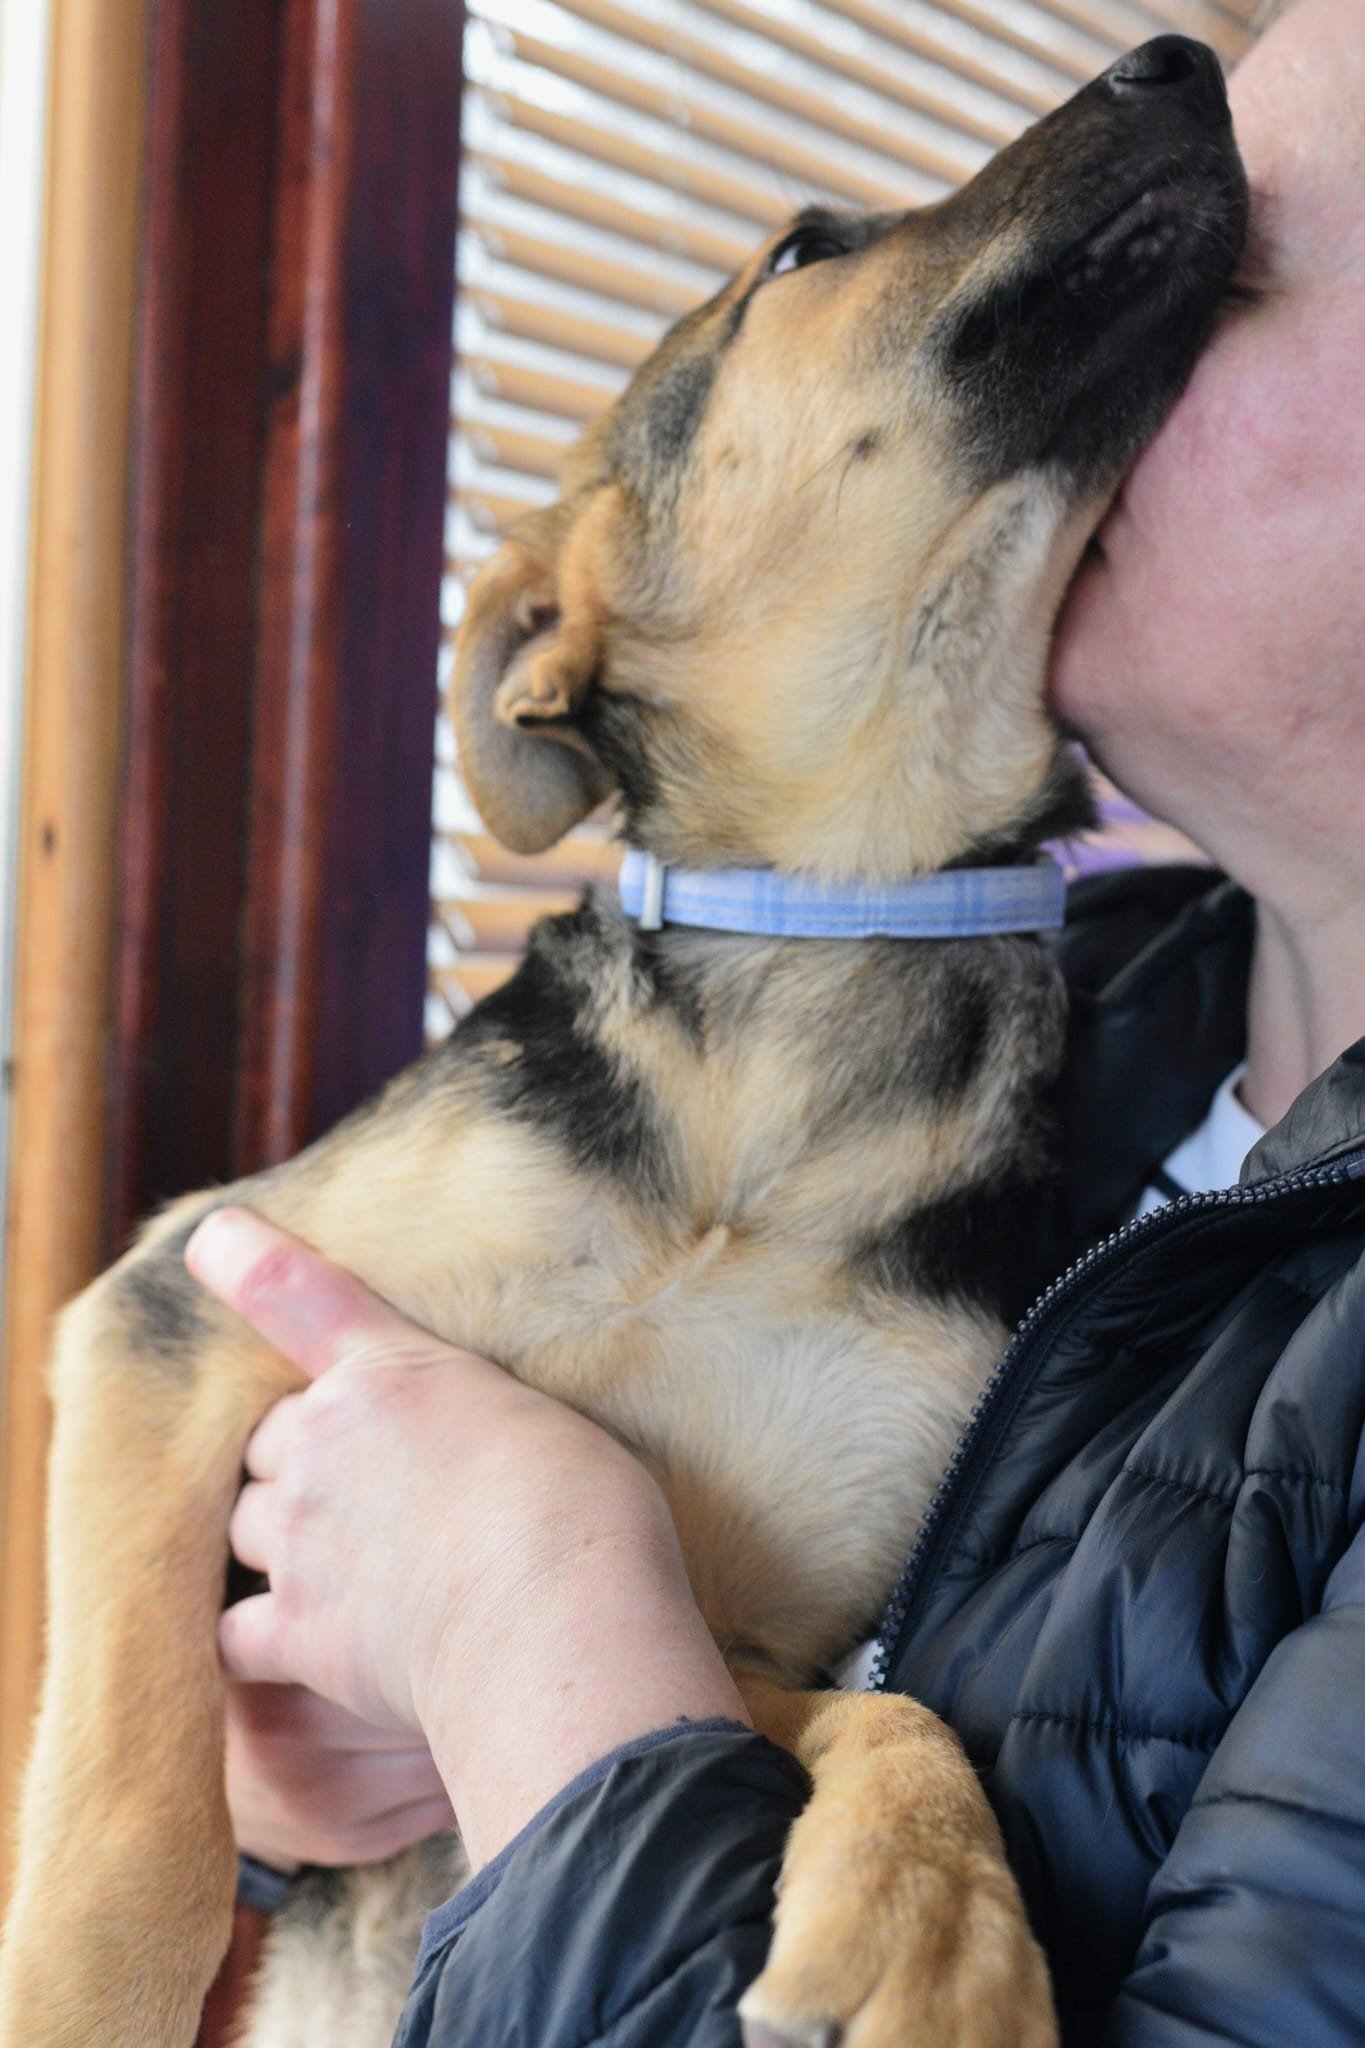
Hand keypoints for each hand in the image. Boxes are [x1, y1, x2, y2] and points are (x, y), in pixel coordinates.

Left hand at [188, 1208, 746, 1865]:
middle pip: (269, 1440)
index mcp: (390, 1372)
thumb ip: (475, 1422)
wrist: (557, 1618)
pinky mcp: (297, 1629)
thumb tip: (475, 1458)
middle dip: (299, 1463)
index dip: (244, 1262)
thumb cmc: (583, 1512)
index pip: (295, 1293)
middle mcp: (325, 1441)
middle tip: (369, 1501)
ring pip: (245, 1526)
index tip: (211, 1239)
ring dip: (279, 1545)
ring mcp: (301, 1536)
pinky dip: (251, 1644)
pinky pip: (234, 1633)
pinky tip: (287, 1657)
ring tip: (346, 1577)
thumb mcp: (542, 1420)